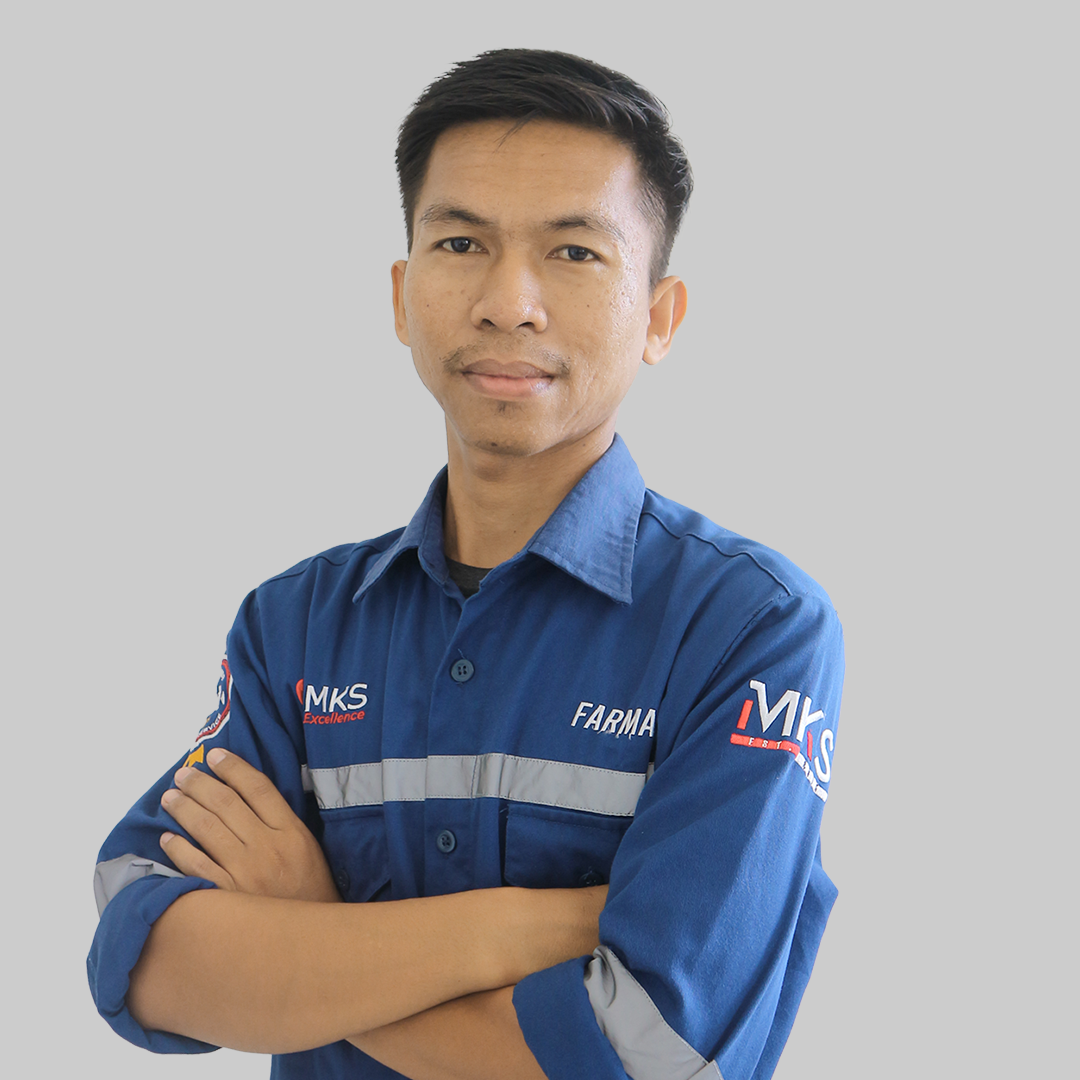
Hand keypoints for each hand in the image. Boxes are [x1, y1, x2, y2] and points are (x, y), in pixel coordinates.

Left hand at [160, 747, 340, 902]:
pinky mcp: (227, 897)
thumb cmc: (310, 892)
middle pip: (227, 804)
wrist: (312, 942)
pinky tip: (167, 838)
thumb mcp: (307, 849)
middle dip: (201, 784)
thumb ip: (282, 824)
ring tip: (170, 797)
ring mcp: (245, 873)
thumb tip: (247, 797)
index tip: (215, 756)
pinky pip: (195, 867)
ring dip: (185, 809)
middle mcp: (267, 848)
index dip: (234, 768)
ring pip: (208, 830)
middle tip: (184, 774)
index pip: (258, 788)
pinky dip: (179, 850)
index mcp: (292, 833)